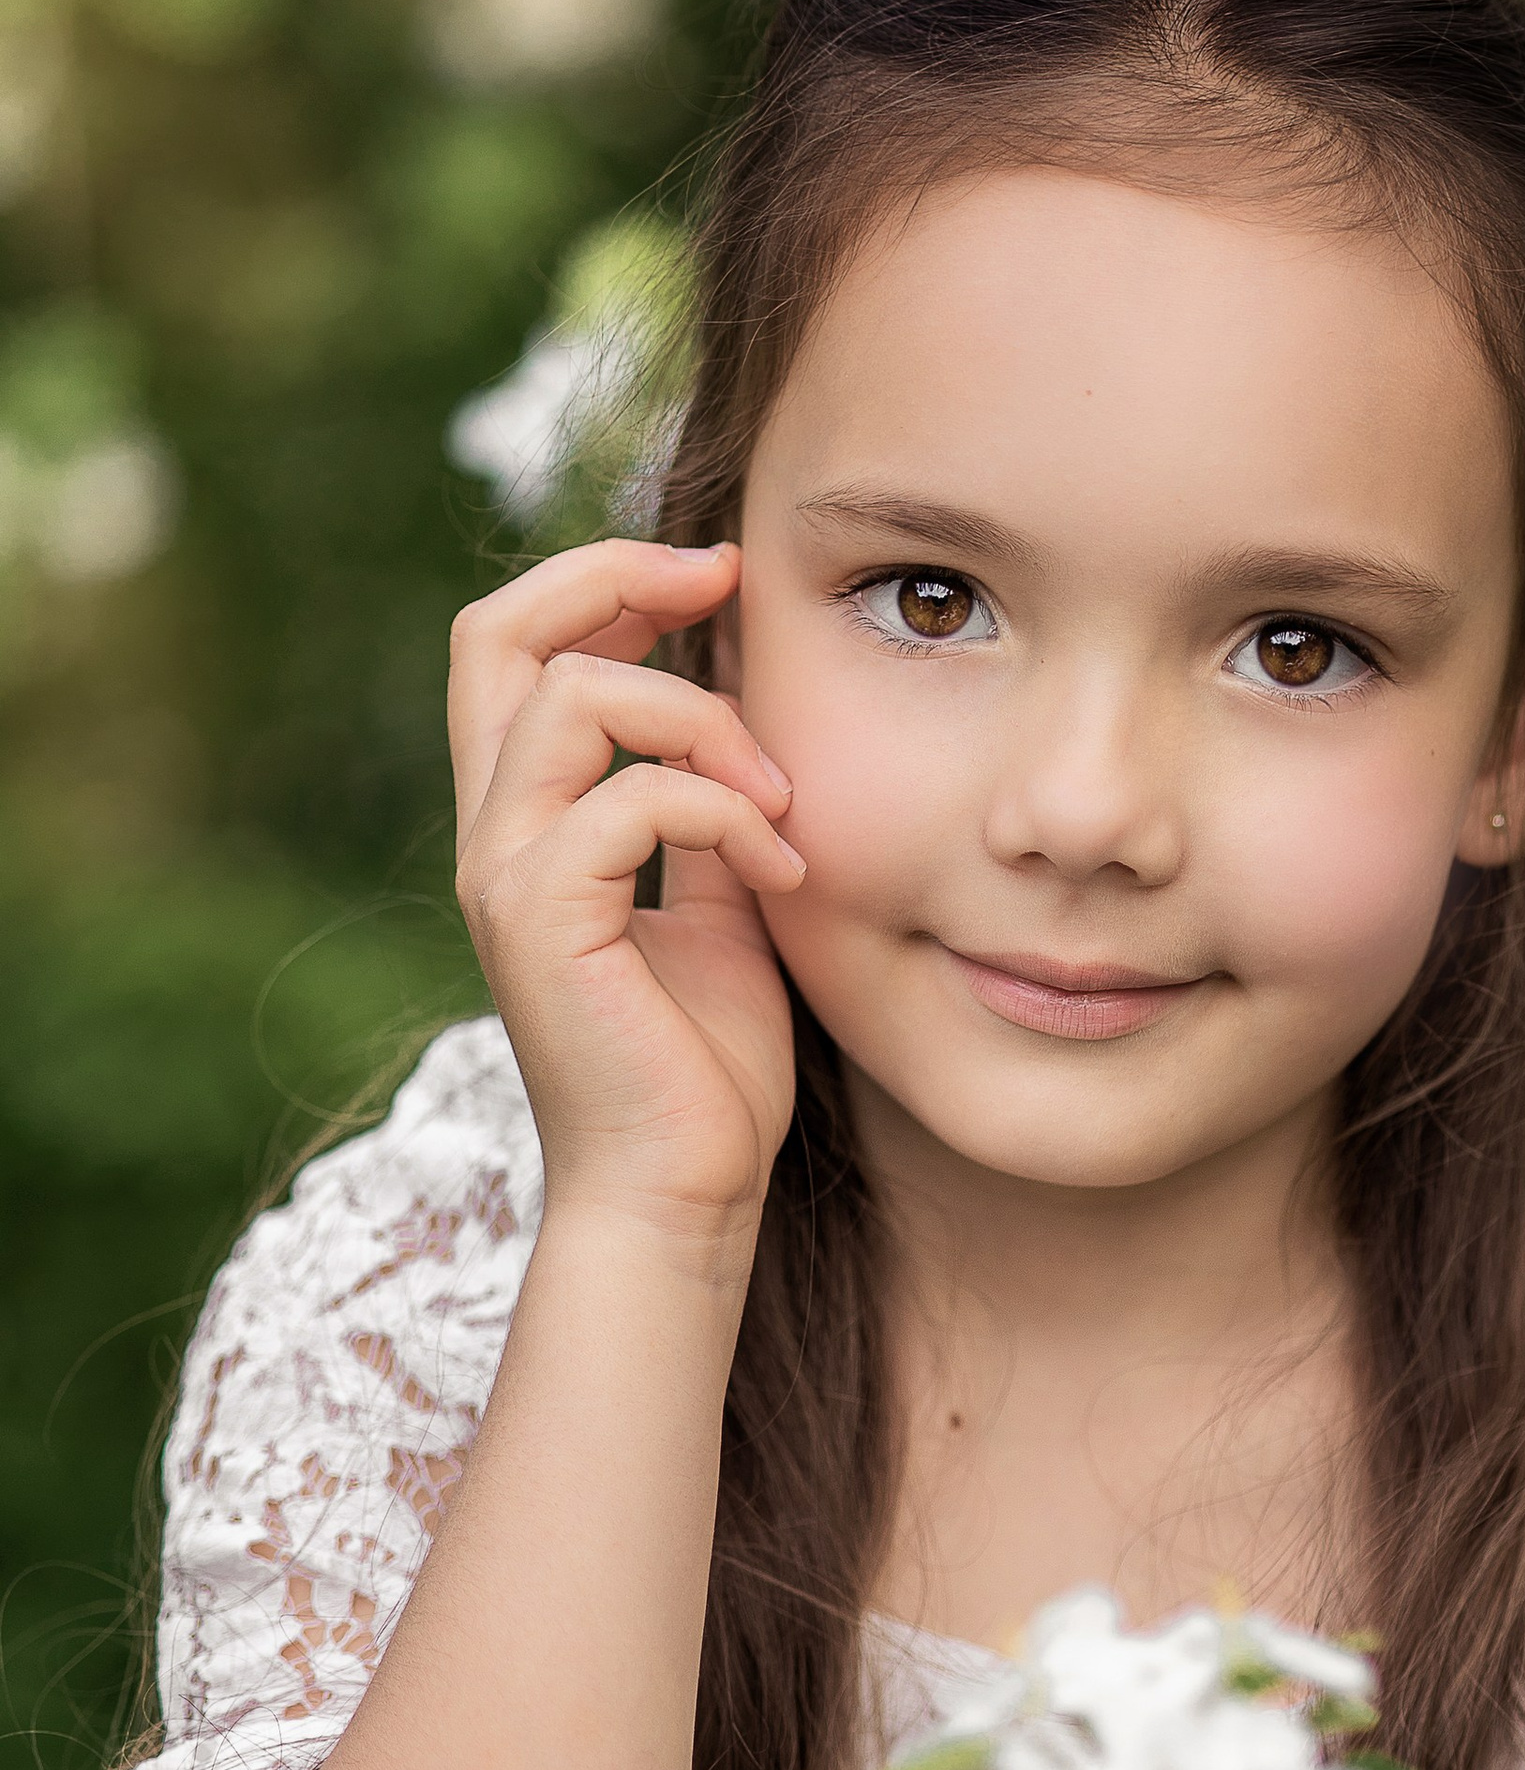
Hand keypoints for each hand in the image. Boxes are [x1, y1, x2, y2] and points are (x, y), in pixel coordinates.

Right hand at [450, 540, 805, 1241]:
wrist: (684, 1194)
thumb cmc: (705, 1069)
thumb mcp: (721, 909)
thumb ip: (707, 813)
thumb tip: (744, 723)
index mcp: (527, 824)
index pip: (512, 647)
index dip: (602, 581)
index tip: (716, 576)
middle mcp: (495, 835)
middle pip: (494, 632)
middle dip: (612, 574)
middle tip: (724, 579)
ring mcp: (507, 875)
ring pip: (570, 695)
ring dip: (701, 719)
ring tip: (782, 800)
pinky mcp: (543, 921)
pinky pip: (629, 797)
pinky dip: (725, 812)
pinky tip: (785, 872)